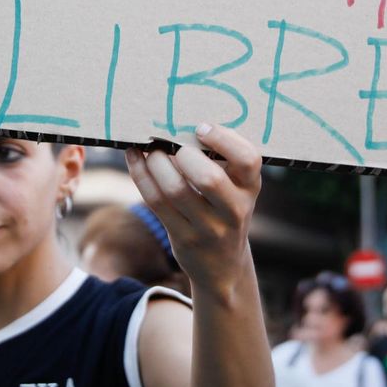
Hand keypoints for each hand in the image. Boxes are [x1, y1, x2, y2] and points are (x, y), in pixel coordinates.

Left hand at [125, 124, 260, 294]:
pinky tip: (135, 158)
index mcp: (250, 188)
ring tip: (149, 148)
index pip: (248, 160)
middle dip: (183, 154)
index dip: (224, 139)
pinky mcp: (182, 237)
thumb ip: (222, 161)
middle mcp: (234, 210)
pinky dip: (141, 175)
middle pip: (208, 178)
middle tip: (171, 143)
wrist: (223, 266)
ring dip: (156, 163)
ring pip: (175, 190)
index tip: (201, 127)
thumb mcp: (238, 189)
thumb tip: (180, 120)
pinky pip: (156, 202)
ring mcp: (208, 228)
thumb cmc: (226, 210)